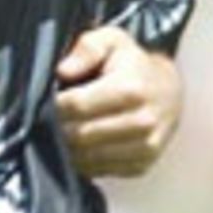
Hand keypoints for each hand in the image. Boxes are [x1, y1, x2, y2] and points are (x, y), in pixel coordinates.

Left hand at [56, 25, 181, 177]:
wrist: (168, 92)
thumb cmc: (132, 65)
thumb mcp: (111, 41)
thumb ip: (86, 48)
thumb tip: (62, 70)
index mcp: (132, 89)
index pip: (76, 106)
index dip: (53, 105)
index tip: (44, 101)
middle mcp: (142, 122)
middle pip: (79, 135)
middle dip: (55, 128)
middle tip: (45, 119)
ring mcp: (144, 148)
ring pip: (86, 158)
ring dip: (65, 147)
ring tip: (58, 131)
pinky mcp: (140, 166)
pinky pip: (97, 171)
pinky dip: (80, 161)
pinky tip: (76, 145)